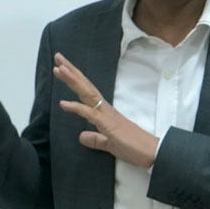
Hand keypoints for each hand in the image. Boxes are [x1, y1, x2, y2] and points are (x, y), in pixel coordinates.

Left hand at [53, 52, 160, 168]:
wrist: (151, 151)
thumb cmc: (134, 147)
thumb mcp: (109, 144)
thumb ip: (96, 139)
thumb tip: (81, 136)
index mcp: (104, 111)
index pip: (87, 91)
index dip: (75, 79)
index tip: (62, 67)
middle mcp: (104, 108)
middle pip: (85, 86)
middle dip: (71, 72)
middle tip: (58, 57)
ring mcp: (106, 115)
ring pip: (87, 94)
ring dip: (73, 81)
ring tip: (59, 69)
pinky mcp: (108, 124)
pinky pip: (89, 114)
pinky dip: (76, 108)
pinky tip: (62, 103)